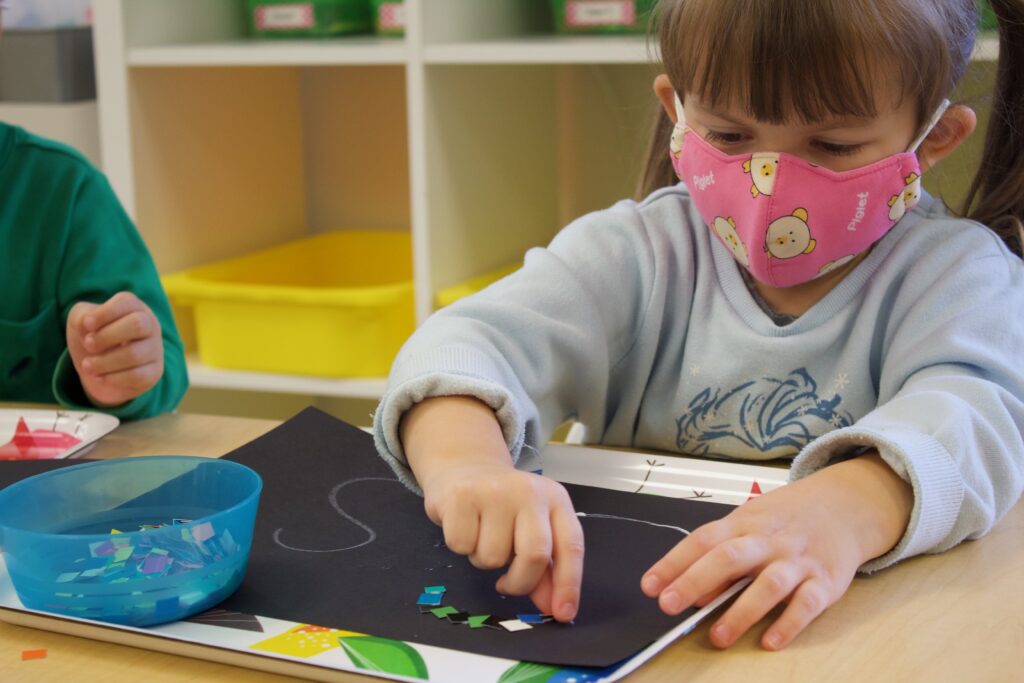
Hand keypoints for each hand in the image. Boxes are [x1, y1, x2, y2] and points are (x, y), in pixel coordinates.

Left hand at [66, 291, 163, 406]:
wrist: (100, 370)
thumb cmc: (93, 339)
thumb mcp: (81, 322)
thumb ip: (81, 317)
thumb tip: (87, 325)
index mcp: (134, 307)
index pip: (126, 302)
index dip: (104, 313)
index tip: (87, 325)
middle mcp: (150, 325)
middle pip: (137, 325)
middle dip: (106, 336)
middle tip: (88, 345)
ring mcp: (155, 349)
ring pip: (134, 354)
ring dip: (103, 362)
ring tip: (87, 365)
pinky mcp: (154, 372)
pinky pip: (137, 376)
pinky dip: (112, 378)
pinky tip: (100, 377)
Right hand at [421, 461, 583, 621]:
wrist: (464, 468)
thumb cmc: (502, 507)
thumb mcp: (530, 530)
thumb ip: (544, 568)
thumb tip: (552, 607)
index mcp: (555, 499)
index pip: (570, 545)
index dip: (569, 584)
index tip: (562, 613)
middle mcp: (530, 491)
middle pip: (534, 555)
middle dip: (519, 582)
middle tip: (506, 585)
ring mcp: (495, 490)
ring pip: (493, 556)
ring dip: (484, 560)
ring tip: (482, 537)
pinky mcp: (461, 495)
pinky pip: (462, 546)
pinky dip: (461, 546)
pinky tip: (465, 526)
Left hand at [640, 453, 911, 649]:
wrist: (844, 506)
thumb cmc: (786, 519)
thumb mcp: (748, 526)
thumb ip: (720, 556)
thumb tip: (692, 593)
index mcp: (743, 523)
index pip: (702, 540)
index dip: (673, 562)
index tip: (649, 585)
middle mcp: (768, 540)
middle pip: (729, 557)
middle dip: (696, 581)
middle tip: (670, 605)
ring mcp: (798, 560)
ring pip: (768, 584)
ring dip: (741, 611)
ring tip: (718, 636)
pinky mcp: (825, 581)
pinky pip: (807, 604)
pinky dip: (788, 623)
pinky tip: (770, 641)